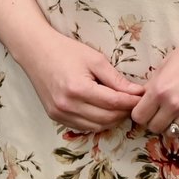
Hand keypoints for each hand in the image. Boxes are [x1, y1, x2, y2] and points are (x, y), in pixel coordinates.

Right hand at [15, 31, 144, 132]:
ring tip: (120, 106)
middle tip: (133, 101)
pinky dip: (97, 122)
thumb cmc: (67, 51)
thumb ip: (116, 79)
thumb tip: (137, 92)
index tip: (142, 97)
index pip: (114, 103)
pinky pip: (83, 127)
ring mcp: (60, 114)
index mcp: (78, 89)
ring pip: (97, 126)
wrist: (36, 52)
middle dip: (124, 111)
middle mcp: (68, 105)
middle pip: (107, 118)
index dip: (131, 102)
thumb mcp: (95, 60)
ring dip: (112, 119)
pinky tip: (103, 110)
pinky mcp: (56, 117)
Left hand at [131, 16, 178, 136]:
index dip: (140, 113)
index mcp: (159, 89)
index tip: (146, 108)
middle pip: (154, 128)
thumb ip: (153, 85)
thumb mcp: (165, 64)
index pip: (138, 116)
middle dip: (154, 120)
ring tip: (175, 114)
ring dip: (170, 125)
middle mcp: (174, 104)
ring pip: (172, 133)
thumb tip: (144, 100)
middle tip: (160, 111)